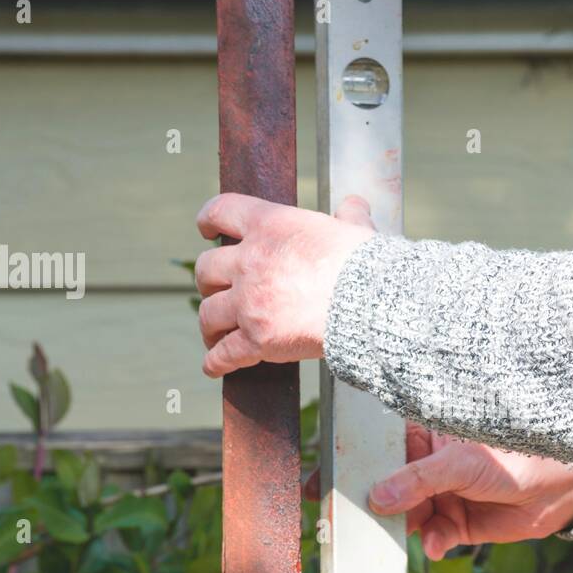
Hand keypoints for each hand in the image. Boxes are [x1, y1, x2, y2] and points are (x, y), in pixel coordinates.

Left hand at [194, 193, 375, 376]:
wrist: (366, 304)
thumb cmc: (363, 264)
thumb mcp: (355, 230)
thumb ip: (349, 217)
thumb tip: (355, 206)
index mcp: (269, 226)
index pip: (221, 211)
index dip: (208, 220)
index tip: (206, 231)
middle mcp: (250, 261)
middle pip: (206, 269)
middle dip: (208, 282)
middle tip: (217, 291)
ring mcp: (249, 301)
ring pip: (208, 314)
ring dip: (210, 324)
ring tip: (214, 334)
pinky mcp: (256, 338)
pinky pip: (224, 353)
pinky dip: (216, 362)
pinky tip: (213, 367)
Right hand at [306, 423, 572, 559]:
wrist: (563, 486)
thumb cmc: (515, 454)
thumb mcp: (458, 463)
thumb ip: (416, 480)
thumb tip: (376, 498)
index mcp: (426, 436)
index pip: (378, 448)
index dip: (350, 461)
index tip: (322, 476)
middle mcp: (431, 466)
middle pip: (386, 486)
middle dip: (368, 503)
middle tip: (342, 518)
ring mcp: (444, 495)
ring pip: (406, 516)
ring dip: (402, 527)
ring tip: (400, 533)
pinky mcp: (460, 524)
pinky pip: (432, 537)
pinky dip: (431, 543)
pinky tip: (437, 544)